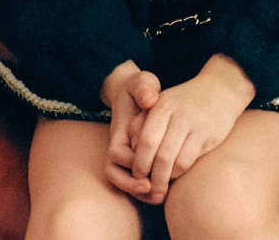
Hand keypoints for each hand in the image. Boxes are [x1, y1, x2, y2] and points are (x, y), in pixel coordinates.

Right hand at [104, 68, 162, 201]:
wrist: (139, 92)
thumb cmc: (141, 87)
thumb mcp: (142, 82)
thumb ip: (144, 88)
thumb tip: (149, 100)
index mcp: (119, 130)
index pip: (117, 153)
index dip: (131, 162)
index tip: (146, 169)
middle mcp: (119, 145)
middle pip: (115, 174)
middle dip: (132, 186)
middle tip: (154, 190)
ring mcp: (125, 155)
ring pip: (123, 182)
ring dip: (139, 193)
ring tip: (160, 197)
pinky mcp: (135, 160)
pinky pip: (134, 182)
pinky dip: (145, 191)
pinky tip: (163, 193)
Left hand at [127, 73, 245, 204]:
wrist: (219, 89)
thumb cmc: (183, 102)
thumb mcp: (161, 104)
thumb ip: (142, 122)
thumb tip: (131, 148)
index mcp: (162, 106)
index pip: (145, 140)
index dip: (139, 162)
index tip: (136, 175)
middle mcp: (178, 114)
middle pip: (160, 155)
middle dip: (151, 177)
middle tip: (148, 188)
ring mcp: (195, 125)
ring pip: (175, 162)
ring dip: (165, 179)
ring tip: (160, 186)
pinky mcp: (209, 136)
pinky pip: (189, 161)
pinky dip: (179, 173)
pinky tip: (176, 174)